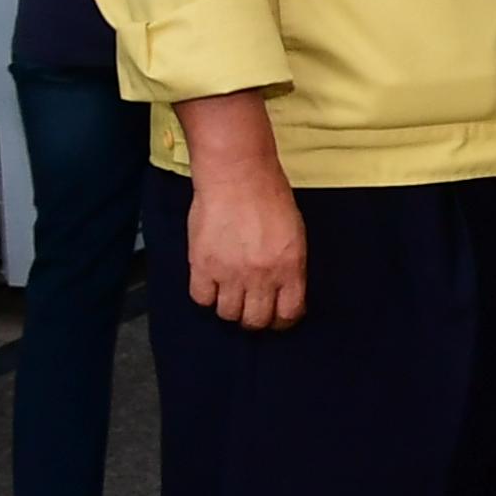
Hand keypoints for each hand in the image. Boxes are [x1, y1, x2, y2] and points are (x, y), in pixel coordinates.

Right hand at [178, 92, 305, 328]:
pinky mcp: (202, 265)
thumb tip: (282, 290)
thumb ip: (288, 265)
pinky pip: (201, 298)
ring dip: (229, 307)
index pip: (288, 314)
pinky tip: (211, 282)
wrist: (237, 175)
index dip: (282, 320)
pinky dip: (206, 295)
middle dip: (254, 319)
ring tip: (230, 292)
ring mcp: (230, 273)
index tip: (277, 317)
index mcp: (290, 267)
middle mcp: (261, 276)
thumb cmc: (269, 196)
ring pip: (227, 313)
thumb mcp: (294, 233)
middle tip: (250, 308)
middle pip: (255, 320)